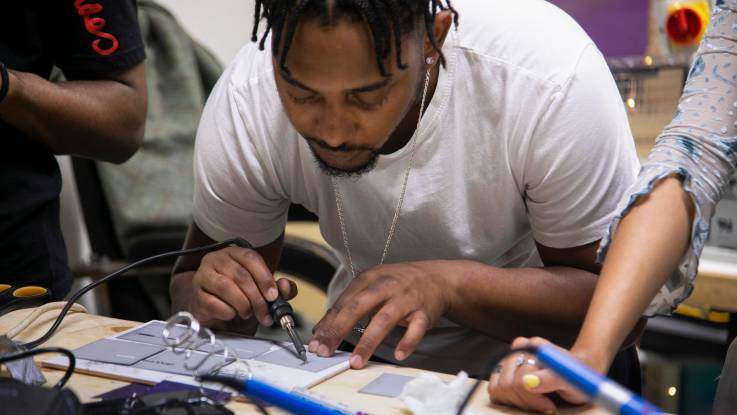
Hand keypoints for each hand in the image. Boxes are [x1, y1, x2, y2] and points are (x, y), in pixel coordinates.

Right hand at [176, 246, 296, 328]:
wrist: (210, 307)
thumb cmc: (238, 296)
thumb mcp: (261, 291)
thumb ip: (278, 288)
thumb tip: (286, 287)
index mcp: (235, 253)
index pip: (251, 258)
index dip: (264, 278)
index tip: (273, 296)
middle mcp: (217, 259)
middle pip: (240, 275)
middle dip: (256, 297)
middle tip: (264, 313)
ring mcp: (203, 275)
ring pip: (226, 287)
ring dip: (242, 304)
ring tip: (247, 312)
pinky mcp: (196, 294)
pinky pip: (213, 303)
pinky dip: (227, 312)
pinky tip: (231, 314)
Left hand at [309, 260, 458, 367]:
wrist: (437, 278)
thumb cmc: (398, 284)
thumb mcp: (372, 285)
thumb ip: (349, 304)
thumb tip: (322, 329)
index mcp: (369, 278)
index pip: (344, 302)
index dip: (328, 323)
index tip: (316, 342)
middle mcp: (386, 286)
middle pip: (358, 307)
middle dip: (339, 329)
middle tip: (326, 351)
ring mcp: (406, 299)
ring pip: (384, 319)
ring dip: (368, 341)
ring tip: (356, 361)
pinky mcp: (424, 312)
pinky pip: (416, 328)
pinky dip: (408, 341)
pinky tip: (399, 355)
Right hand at [488, 337, 594, 412]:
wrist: (578, 373)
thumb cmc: (577, 377)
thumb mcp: (571, 381)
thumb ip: (551, 379)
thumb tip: (527, 382)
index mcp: (534, 346)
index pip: (520, 379)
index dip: (534, 398)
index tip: (550, 405)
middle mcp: (519, 348)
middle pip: (506, 384)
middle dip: (525, 401)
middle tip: (544, 405)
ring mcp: (509, 359)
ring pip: (498, 388)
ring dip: (516, 401)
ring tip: (536, 402)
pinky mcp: (503, 370)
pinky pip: (494, 388)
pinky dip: (508, 399)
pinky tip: (525, 400)